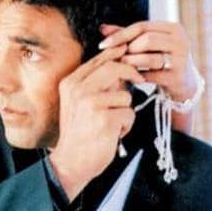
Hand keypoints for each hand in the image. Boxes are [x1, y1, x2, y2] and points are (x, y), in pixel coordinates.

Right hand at [49, 45, 144, 199]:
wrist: (71, 161)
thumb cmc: (79, 131)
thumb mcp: (78, 102)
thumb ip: (94, 83)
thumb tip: (120, 65)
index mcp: (70, 83)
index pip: (97, 60)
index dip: (116, 53)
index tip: (128, 50)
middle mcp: (78, 90)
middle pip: (113, 68)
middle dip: (131, 72)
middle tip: (140, 79)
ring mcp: (91, 104)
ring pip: (125, 96)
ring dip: (125, 111)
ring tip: (113, 123)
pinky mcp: (105, 119)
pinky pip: (129, 113)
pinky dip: (126, 125)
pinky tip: (114, 134)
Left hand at [99, 21, 197, 101]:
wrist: (184, 83)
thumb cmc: (160, 57)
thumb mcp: (146, 43)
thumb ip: (126, 34)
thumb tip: (102, 28)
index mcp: (173, 28)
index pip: (142, 26)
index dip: (120, 35)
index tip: (102, 44)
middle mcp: (181, 41)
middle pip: (147, 40)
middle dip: (128, 49)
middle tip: (117, 57)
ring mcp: (181, 59)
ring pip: (149, 58)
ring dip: (131, 62)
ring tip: (123, 65)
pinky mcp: (177, 77)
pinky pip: (152, 75)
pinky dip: (139, 76)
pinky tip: (133, 77)